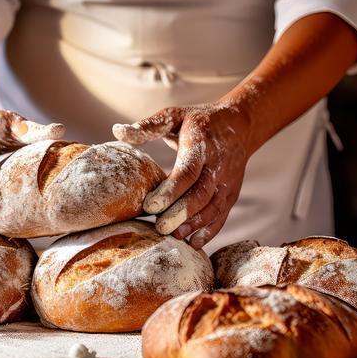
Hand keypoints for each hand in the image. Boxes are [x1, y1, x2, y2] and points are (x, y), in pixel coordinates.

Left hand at [113, 104, 249, 248]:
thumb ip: (148, 126)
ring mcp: (227, 182)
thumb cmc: (198, 121)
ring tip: (173, 237)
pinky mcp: (231, 194)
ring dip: (194, 225)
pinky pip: (221, 215)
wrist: (239, 125)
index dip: (170, 191)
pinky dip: (209, 231)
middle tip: (159, 228)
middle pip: (201, 194)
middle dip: (180, 213)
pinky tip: (193, 243)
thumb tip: (117, 131)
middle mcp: (217, 165)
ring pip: (212, 208)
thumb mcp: (175, 115)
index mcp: (201, 144)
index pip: (188, 171)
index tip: (150, 206)